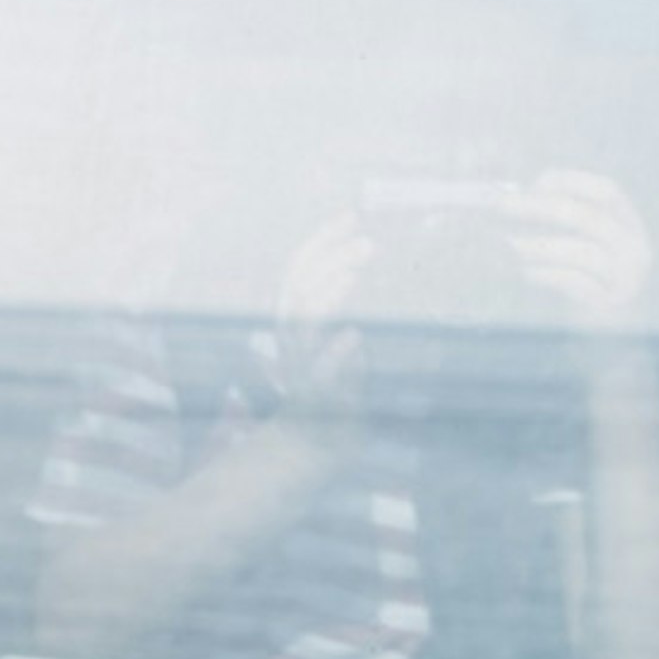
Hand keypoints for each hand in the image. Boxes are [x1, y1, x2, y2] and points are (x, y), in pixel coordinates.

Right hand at [270, 215, 372, 425]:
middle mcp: (290, 338)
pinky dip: (334, 353)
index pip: (301, 267)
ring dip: (326, 296)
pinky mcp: (315, 398)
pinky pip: (319, 374)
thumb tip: (364, 251)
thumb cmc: (331, 381)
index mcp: (294, 317)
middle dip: (329, 259)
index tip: (351, 215)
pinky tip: (355, 336)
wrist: (312, 443)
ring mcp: (299, 367)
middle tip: (368, 243)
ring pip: (300, 323)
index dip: (323, 238)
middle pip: (298, 287)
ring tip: (354, 275)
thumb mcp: (334, 332)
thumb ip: (342, 298)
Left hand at [505, 169, 653, 336]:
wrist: (608, 335)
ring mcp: (627, 277)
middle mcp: (635, 247)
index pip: (606, 191)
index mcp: (629, 224)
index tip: (534, 185)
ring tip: (510, 245)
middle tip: (504, 206)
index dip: (570, 182)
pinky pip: (575, 282)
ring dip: (540, 245)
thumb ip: (561, 219)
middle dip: (541, 207)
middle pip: (588, 217)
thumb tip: (515, 197)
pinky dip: (546, 274)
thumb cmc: (585, 281)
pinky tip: (527, 273)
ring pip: (583, 252)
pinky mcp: (611, 304)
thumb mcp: (581, 244)